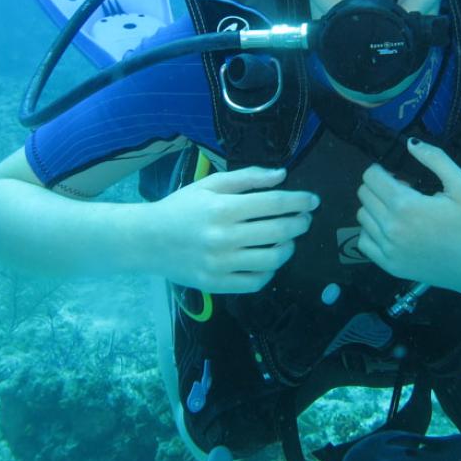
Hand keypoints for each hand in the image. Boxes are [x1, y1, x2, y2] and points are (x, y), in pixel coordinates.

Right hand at [147, 166, 318, 293]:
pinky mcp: (217, 284)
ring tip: (288, 240)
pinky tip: (269, 260)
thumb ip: (247, 178)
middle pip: (278, 231)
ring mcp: (221, 264)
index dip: (299, 201)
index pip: (274, 204)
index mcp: (223, 208)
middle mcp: (224, 237)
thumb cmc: (180, 208)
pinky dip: (270, 272)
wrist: (146, 240)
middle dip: (299, 223)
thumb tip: (282, 175)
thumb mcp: (210, 184)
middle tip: (305, 219)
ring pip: (272, 260)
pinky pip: (255, 282)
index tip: (313, 201)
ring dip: (289, 248)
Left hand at [356, 139, 460, 300]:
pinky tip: (393, 230)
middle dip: (379, 186)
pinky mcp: (389, 266)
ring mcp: (388, 250)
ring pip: (362, 217)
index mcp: (405, 205)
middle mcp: (390, 228)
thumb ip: (435, 159)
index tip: (401, 177)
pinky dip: (372, 232)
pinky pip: (364, 242)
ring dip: (375, 208)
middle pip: (364, 194)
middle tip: (404, 192)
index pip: (371, 176)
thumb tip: (410, 142)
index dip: (383, 170)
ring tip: (400, 211)